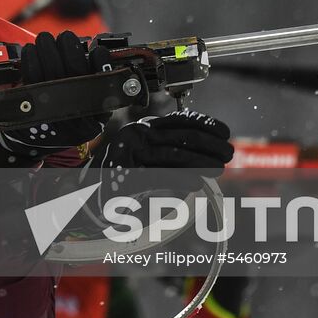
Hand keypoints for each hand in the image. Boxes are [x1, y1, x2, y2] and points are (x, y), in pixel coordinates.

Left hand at [0, 31, 113, 188]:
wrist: (40, 141)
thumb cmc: (69, 116)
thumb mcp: (92, 106)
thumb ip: (98, 81)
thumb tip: (97, 53)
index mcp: (98, 113)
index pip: (102, 83)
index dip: (100, 63)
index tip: (96, 49)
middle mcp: (78, 116)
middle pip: (75, 72)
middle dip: (69, 47)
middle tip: (65, 36)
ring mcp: (55, 113)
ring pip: (52, 71)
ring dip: (48, 48)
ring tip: (46, 39)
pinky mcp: (33, 108)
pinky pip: (32, 77)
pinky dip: (30, 59)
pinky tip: (31, 50)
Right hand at [92, 109, 232, 199]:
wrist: (90, 197)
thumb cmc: (123, 178)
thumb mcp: (148, 157)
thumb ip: (171, 151)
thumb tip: (208, 153)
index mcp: (143, 128)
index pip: (179, 119)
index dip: (205, 124)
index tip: (224, 132)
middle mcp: (136, 136)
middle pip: (181, 136)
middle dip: (209, 145)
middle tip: (228, 153)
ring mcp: (130, 155)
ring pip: (174, 155)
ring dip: (201, 163)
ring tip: (217, 169)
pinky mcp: (127, 176)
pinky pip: (160, 176)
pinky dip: (181, 179)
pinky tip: (196, 184)